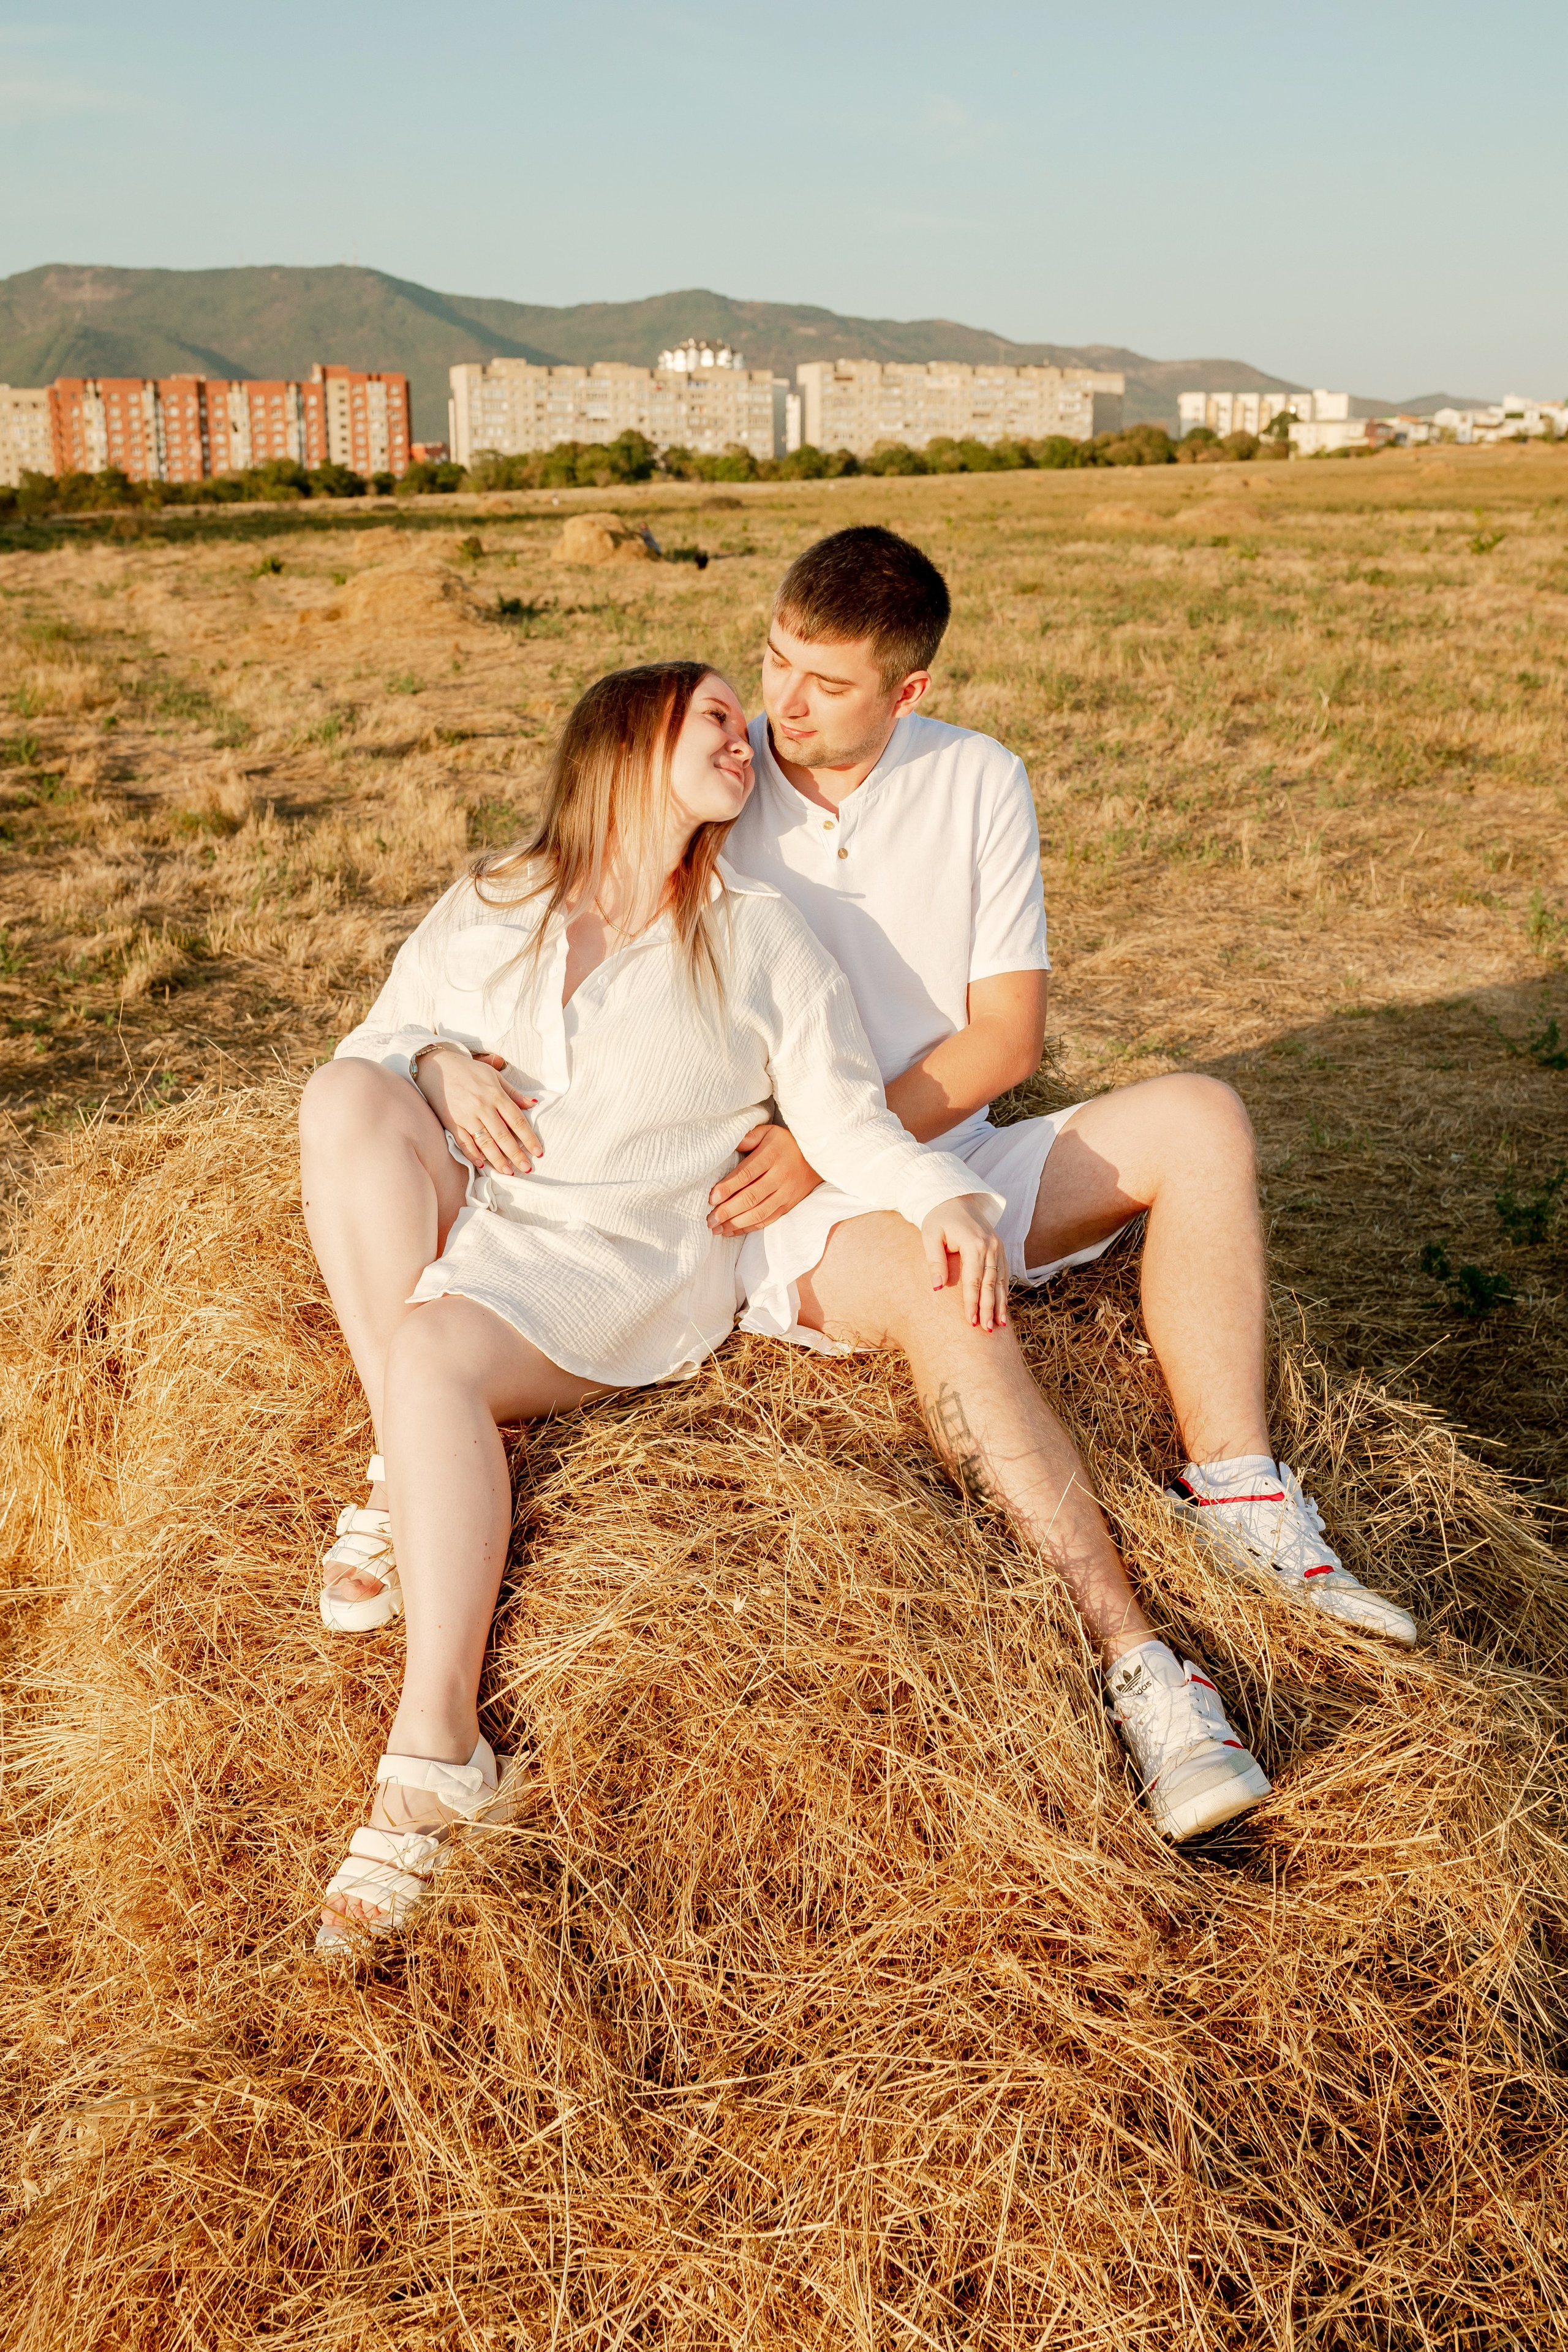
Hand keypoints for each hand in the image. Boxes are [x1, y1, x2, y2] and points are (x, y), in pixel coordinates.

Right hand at [415, 1048, 541, 1176]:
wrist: (437, 1067)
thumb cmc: (468, 1070)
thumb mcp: (494, 1076)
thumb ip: (513, 1092)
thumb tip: (533, 1103)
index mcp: (495, 1095)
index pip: (517, 1121)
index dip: (529, 1138)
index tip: (538, 1152)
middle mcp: (482, 1107)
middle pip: (503, 1135)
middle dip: (516, 1154)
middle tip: (527, 1168)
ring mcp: (466, 1116)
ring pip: (485, 1142)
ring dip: (498, 1159)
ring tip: (508, 1172)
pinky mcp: (452, 1122)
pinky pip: (464, 1142)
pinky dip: (473, 1154)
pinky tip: (482, 1165)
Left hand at [707, 1122, 821, 1234]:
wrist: (819, 1158)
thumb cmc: (787, 1144)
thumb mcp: (770, 1132)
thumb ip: (749, 1136)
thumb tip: (729, 1143)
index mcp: (772, 1156)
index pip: (747, 1174)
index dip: (728, 1187)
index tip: (711, 1198)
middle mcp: (780, 1176)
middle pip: (751, 1197)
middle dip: (728, 1211)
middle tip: (709, 1219)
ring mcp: (786, 1194)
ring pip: (758, 1213)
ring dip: (735, 1224)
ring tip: (716, 1228)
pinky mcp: (788, 1206)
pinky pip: (767, 1220)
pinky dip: (748, 1228)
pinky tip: (732, 1231)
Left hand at [921, 1194, 1007, 1332]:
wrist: (955, 1198)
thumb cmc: (938, 1218)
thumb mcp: (930, 1235)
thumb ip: (935, 1261)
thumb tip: (938, 1287)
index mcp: (974, 1243)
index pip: (973, 1280)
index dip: (972, 1302)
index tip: (970, 1321)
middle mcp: (990, 1245)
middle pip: (990, 1283)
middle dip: (989, 1308)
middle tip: (986, 1330)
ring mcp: (998, 1246)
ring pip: (1000, 1280)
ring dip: (1000, 1303)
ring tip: (998, 1325)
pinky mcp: (999, 1248)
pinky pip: (1003, 1273)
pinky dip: (1003, 1291)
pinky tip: (1003, 1307)